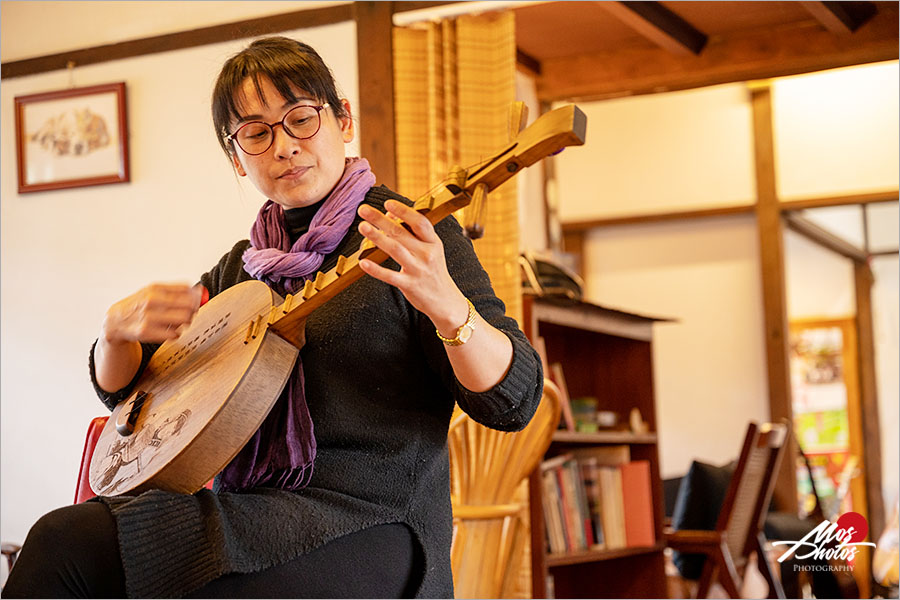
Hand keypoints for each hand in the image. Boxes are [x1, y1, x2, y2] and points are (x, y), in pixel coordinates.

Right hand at [101, 283, 204, 344]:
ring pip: (183, 320)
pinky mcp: (146, 332)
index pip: (186, 289)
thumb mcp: (153, 291)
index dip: (196, 296)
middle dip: (193, 310)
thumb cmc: (138, 305)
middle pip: (188, 305)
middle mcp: (151, 301)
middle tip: (190, 313)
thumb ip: (176, 290)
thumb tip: (200, 290)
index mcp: (155, 288)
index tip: (197, 300)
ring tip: (179, 322)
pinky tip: (170, 330)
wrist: (116, 321)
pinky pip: (174, 334)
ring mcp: (148, 317)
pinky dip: (176, 333)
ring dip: (186, 322)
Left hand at [357, 200, 467, 335]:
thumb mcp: (430, 249)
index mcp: (433, 242)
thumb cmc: (433, 270)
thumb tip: (388, 215)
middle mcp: (427, 254)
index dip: (404, 211)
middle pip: (401, 233)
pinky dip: (376, 269)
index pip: (420, 222)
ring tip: (362, 227)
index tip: (387, 203)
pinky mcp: (409, 285)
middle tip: (363, 210)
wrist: (445, 300)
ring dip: (377, 237)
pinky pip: (390, 276)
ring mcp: (418, 270)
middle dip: (381, 219)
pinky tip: (363, 262)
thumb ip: (412, 234)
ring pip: (395, 249)